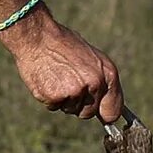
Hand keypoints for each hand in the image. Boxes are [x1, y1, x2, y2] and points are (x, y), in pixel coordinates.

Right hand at [0, 9, 124, 123]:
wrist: (38, 36)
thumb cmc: (64, 45)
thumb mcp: (92, 58)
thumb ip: (101, 81)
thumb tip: (106, 110)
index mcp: (108, 73)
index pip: (114, 109)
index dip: (105, 114)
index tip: (102, 117)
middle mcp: (94, 84)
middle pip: (89, 113)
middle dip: (79, 104)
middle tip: (68, 84)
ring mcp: (75, 91)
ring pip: (70, 110)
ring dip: (63, 100)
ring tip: (56, 77)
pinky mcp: (56, 96)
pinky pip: (54, 107)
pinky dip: (49, 97)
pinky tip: (46, 79)